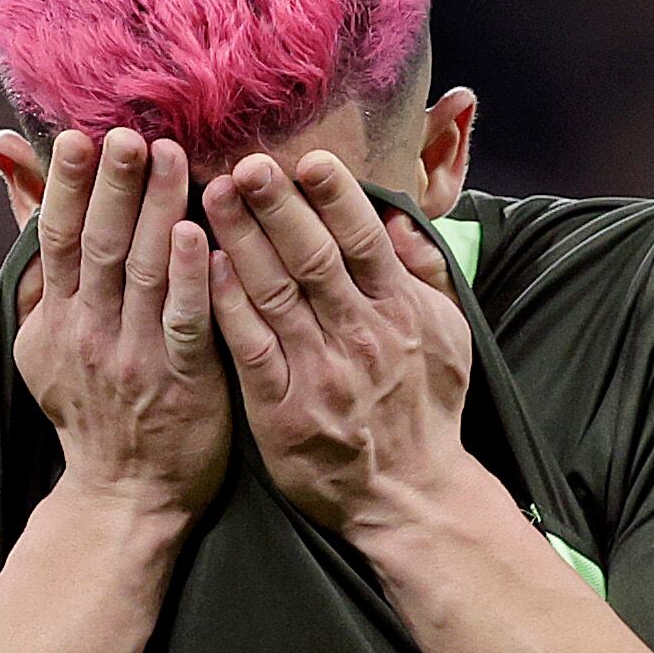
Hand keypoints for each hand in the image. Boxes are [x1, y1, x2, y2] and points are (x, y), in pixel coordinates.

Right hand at [16, 127, 231, 522]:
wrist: (121, 493)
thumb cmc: (89, 403)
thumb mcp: (42, 331)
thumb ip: (35, 254)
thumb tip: (6, 163)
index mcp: (56, 318)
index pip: (55, 238)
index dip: (64, 187)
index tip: (76, 136)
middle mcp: (89, 332)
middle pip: (99, 245)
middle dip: (113, 186)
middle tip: (128, 132)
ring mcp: (135, 357)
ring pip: (145, 272)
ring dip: (158, 211)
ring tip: (174, 157)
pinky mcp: (182, 382)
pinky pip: (184, 323)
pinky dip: (191, 278)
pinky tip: (200, 235)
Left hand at [202, 150, 477, 534]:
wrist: (408, 496)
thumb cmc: (425, 409)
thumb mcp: (448, 335)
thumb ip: (426, 272)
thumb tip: (402, 216)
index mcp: (399, 310)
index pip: (363, 239)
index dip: (335, 196)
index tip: (308, 157)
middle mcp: (360, 334)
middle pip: (312, 256)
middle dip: (277, 205)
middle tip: (245, 163)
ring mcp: (318, 371)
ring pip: (274, 291)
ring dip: (241, 239)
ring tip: (212, 194)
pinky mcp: (281, 407)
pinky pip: (249, 345)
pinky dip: (228, 303)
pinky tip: (204, 265)